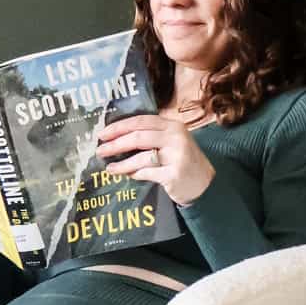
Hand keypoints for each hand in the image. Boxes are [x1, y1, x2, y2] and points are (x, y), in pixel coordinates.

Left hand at [96, 114, 214, 205]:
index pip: (141, 121)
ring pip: (141, 157)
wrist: (205, 183)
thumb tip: (118, 136)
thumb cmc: (183, 160)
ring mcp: (176, 156)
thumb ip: (151, 135)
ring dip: (122, 164)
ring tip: (109, 168)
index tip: (103, 133)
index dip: (119, 126)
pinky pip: (147, 173)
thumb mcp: (172, 141)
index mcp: (172, 125)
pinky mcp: (174, 174)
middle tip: (100, 150)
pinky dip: (135, 174)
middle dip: (116, 144)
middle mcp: (176, 138)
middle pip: (138, 137)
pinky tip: (128, 175)